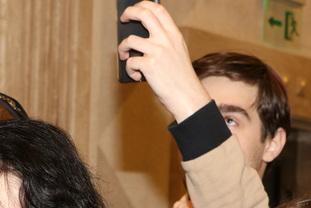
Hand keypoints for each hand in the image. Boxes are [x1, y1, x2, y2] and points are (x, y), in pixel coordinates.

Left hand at [117, 1, 209, 121]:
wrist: (187, 96)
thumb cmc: (180, 78)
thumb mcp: (178, 53)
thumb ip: (164, 41)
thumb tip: (141, 36)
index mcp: (174, 35)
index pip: (158, 10)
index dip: (144, 5)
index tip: (136, 8)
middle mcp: (165, 39)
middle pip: (143, 14)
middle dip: (129, 13)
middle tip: (124, 19)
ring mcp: (157, 51)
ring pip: (130, 40)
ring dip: (123, 48)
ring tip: (125, 56)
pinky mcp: (148, 65)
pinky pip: (130, 62)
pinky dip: (130, 70)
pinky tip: (136, 76)